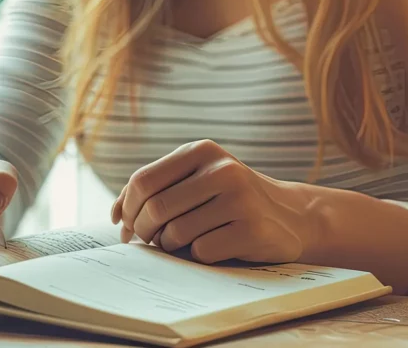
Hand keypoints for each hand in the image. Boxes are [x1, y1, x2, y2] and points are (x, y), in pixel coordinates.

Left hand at [110, 140, 315, 264]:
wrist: (291, 215)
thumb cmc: (227, 198)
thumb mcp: (194, 180)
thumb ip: (153, 190)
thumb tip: (117, 218)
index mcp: (202, 151)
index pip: (143, 180)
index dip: (127, 207)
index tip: (126, 224)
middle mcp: (222, 170)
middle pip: (156, 208)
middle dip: (144, 231)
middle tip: (148, 240)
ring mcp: (241, 200)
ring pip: (176, 233)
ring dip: (170, 246)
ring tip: (182, 243)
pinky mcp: (254, 230)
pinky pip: (202, 252)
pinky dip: (197, 256)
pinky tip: (212, 248)